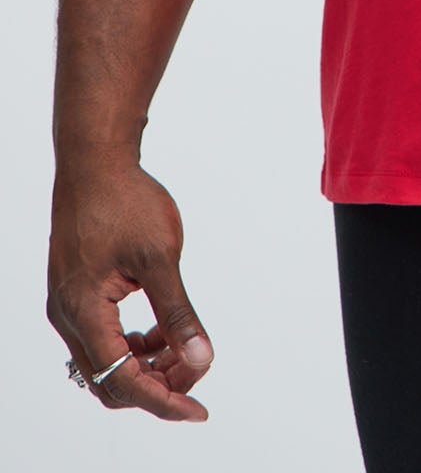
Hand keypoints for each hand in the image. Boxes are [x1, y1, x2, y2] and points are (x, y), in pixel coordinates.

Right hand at [47, 155, 213, 421]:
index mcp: (84, 312)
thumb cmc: (124, 200)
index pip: (123, 380)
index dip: (163, 400)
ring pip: (104, 363)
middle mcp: (68, 317)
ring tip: (182, 349)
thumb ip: (178, 313)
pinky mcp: (75, 294)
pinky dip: (131, 345)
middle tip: (196, 373)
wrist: (95, 162)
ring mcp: (68, 306)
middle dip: (156, 386)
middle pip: (109, 381)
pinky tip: (159, 331)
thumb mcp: (160, 257)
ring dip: (144, 366)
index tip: (198, 410)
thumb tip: (200, 358)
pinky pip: (101, 339)